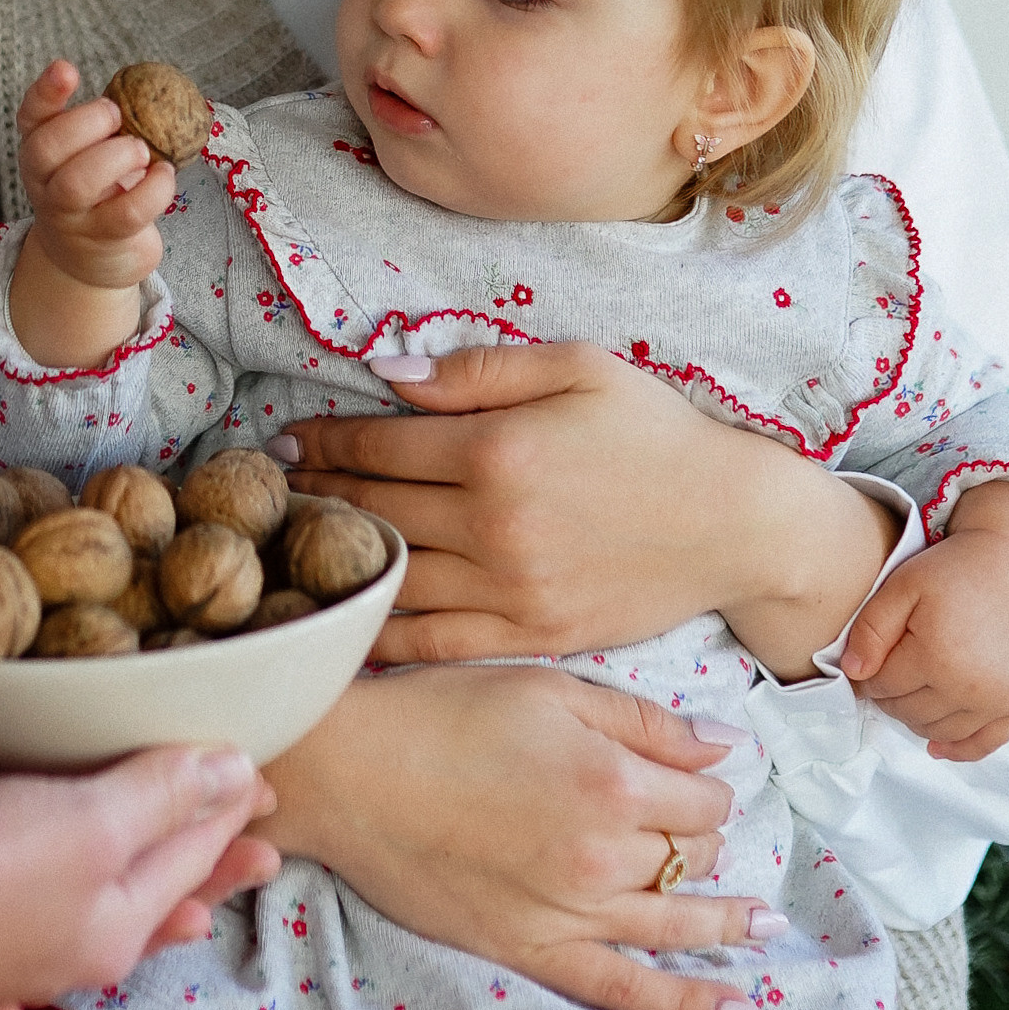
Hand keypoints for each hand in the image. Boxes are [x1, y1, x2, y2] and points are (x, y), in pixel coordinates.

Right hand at [0, 746, 280, 1009]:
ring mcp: (10, 938)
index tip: (265, 775)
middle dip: (201, 858)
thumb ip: (158, 800)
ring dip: (136, 878)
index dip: (229, 806)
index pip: (192, 852)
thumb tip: (236, 774)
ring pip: (91, 899)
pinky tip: (41, 890)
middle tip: (258, 840)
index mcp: (115, 922)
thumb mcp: (83, 826)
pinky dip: (43, 895)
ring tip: (180, 880)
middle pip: (152, 885)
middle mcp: (69, 943)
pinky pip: (17, 902)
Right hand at [13, 59, 173, 294]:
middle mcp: (44, 182)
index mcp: (40, 150)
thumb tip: (143, 89)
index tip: (66, 69)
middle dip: (85, 123)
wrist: (91, 260)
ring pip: (77, 183)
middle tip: (117, 114)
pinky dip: (154, 188)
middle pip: (45, 149)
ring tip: (142, 150)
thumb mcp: (87, 154)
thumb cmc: (96, 192)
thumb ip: (102, 126)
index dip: (45, 92)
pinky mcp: (102, 239)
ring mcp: (69, 216)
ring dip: (116, 157)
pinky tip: (164, 174)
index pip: (31, 117)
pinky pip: (126, 212)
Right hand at [264, 663, 777, 1009]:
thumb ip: (643, 720)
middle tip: (678, 820)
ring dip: (727, 921)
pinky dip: (691, 1006)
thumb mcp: (548, 686)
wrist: (349, 773)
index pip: (705, 796)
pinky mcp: (532, 952)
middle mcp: (603, 855)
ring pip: (676, 922)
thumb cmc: (442, 714)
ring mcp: (570, 913)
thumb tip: (724, 745)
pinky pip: (628, 991)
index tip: (688, 775)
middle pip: (690, 856)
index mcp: (613, 780)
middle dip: (696, 837)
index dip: (704, 784)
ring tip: (767, 925)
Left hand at [285, 341, 897, 680]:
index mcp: (497, 449)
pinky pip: (435, 642)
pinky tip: (350, 619)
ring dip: (338, 561)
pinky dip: (384, 635)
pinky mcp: (530, 635)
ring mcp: (510, 588)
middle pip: (376, 508)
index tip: (288, 439)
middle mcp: (493, 524)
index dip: (324, 440)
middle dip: (316, 494)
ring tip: (298, 548)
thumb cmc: (656, 432)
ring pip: (394, 579)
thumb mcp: (576, 368)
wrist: (733, 521)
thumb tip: (387, 371)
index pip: (379, 443)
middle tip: (275, 489)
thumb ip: (476, 368)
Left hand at [841, 484, 1008, 760]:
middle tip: (890, 672)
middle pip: (909, 713)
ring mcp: (998, 699)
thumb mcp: (901, 587)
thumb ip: (871, 630)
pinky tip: (937, 745)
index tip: (869, 661)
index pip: (883, 687)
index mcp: (937, 656)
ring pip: (939, 731)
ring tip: (912, 691)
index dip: (868, 675)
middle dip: (890, 697)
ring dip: (917, 718)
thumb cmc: (953, 573)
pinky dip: (958, 749)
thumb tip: (853, 674)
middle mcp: (971, 687)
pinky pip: (984, 744)